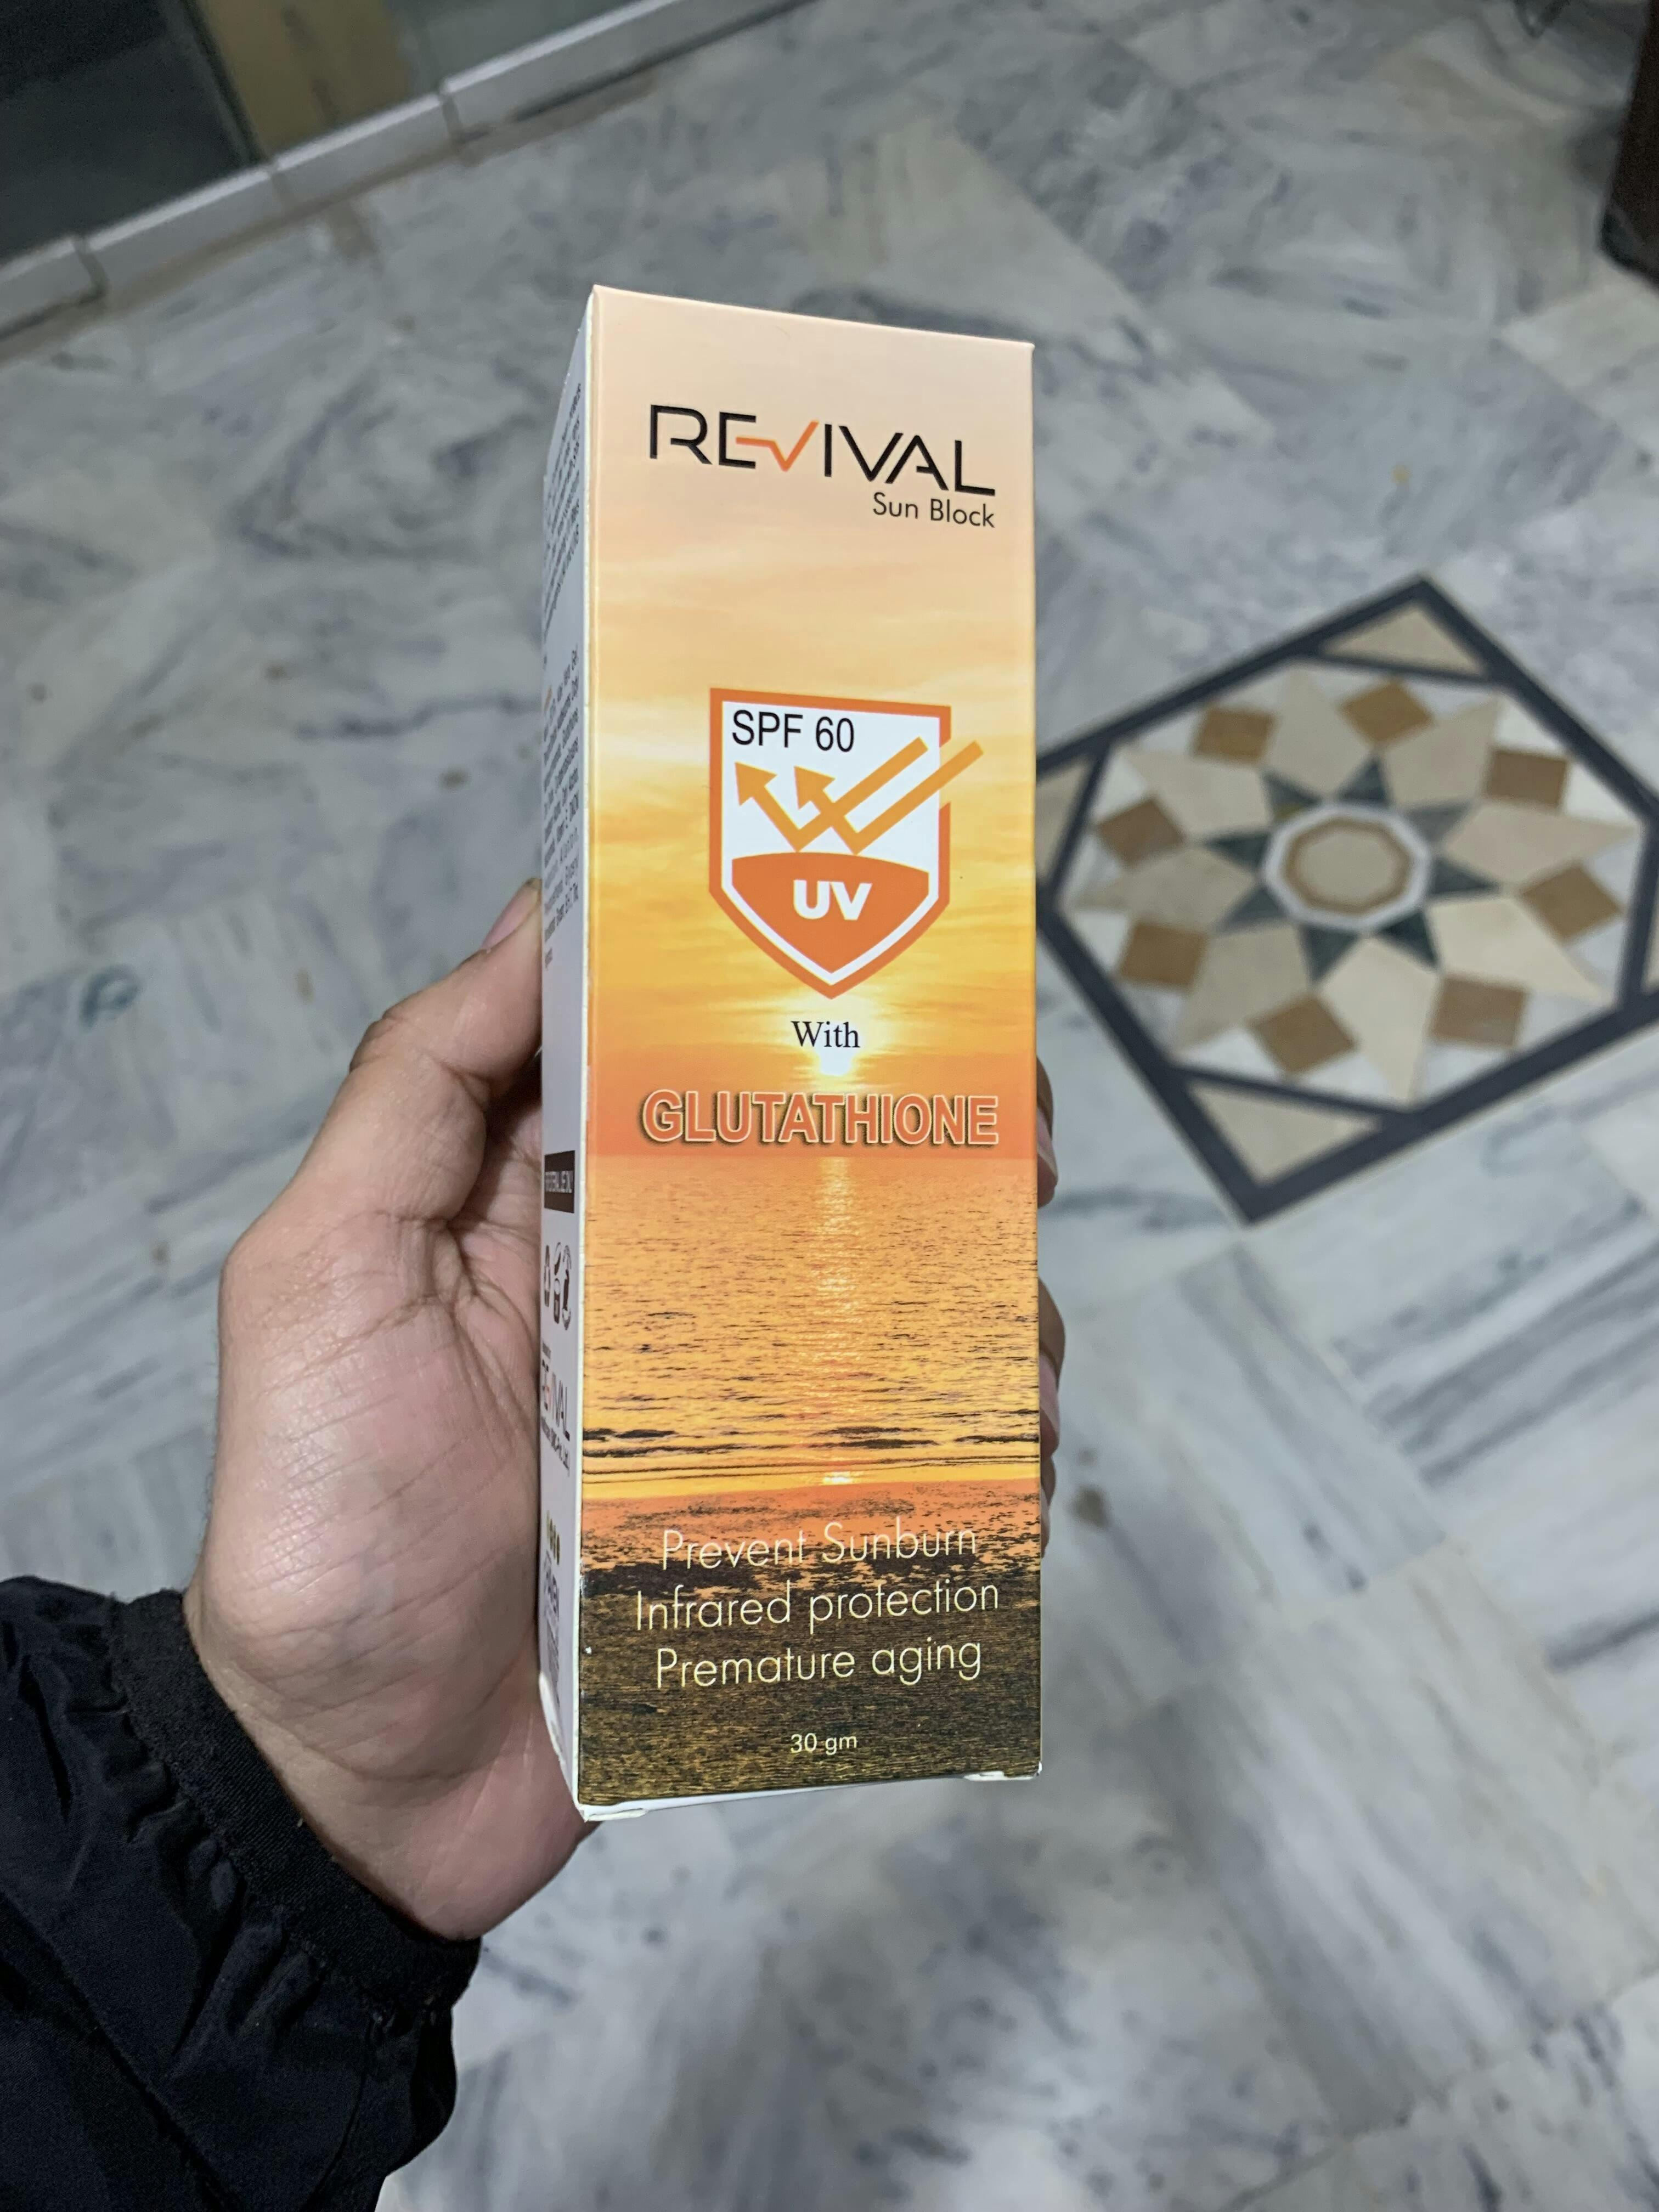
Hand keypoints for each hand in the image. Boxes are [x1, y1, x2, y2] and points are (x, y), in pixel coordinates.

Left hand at [186, 881, 1066, 1938]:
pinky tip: (1014, 1448)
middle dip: (945, 1140)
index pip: (694, 1053)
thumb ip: (417, 1087)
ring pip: (898, 1309)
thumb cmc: (318, 1519)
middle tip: (1015, 1144)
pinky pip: (909, 1458)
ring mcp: (730, 1407)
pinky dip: (983, 1445)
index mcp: (556, 1200)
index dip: (803, 994)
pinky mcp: (779, 1518)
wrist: (359, 1775)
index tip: (904, 961)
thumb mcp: (319, 1270)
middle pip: (830, 1172)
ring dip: (986, 1297)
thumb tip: (535, 911)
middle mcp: (658, 1286)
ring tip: (1016, 1331)